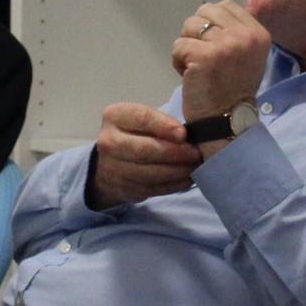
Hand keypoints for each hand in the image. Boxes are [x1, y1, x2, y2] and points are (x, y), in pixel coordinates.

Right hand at [83, 102, 200, 209]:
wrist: (110, 163)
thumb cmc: (135, 134)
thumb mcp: (143, 120)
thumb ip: (161, 123)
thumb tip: (186, 137)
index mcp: (114, 116)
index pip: (142, 119)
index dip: (164, 126)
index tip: (184, 134)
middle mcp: (108, 142)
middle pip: (144, 150)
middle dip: (174, 153)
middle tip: (196, 154)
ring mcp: (113, 168)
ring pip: (150, 173)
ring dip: (177, 171)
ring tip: (195, 166)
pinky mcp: (123, 189)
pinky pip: (153, 189)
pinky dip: (173, 185)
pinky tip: (187, 179)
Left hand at [171, 0, 268, 122]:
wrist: (228, 123)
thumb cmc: (233, 90)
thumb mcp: (247, 55)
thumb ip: (236, 31)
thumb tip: (213, 11)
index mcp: (258, 33)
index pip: (226, 6)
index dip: (212, 24)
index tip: (215, 48)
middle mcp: (246, 36)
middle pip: (205, 11)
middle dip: (197, 32)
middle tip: (203, 58)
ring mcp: (226, 44)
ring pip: (190, 25)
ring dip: (187, 45)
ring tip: (197, 67)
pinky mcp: (205, 56)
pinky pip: (178, 45)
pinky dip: (177, 61)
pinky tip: (189, 76)